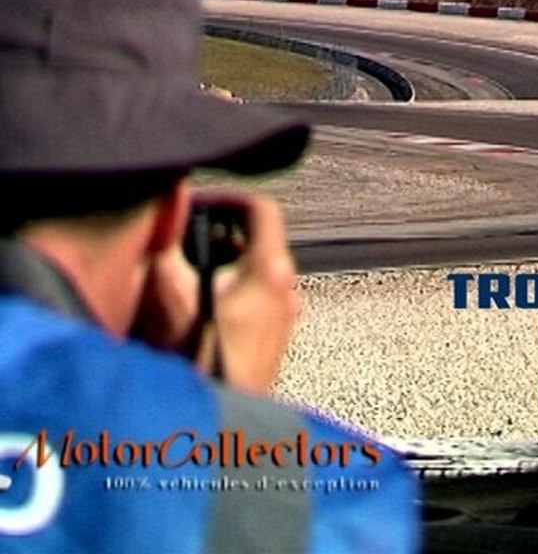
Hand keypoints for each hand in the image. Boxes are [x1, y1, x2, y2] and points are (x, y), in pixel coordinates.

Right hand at [134, 194, 299, 394]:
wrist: (216, 424)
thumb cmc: (198, 359)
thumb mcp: (167, 291)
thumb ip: (164, 242)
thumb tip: (166, 209)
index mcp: (272, 271)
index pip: (262, 209)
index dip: (227, 198)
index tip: (200, 204)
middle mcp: (288, 292)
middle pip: (257, 241)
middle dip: (217, 235)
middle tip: (184, 241)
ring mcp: (285, 319)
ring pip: (254, 273)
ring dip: (220, 266)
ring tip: (184, 278)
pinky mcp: (275, 341)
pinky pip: (254, 300)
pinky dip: (228, 293)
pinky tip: (195, 312)